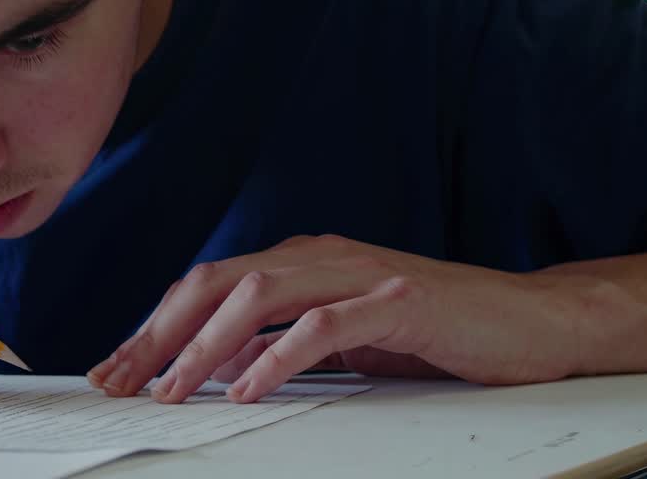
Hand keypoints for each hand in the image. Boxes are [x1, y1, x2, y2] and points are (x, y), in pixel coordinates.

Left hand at [88, 234, 584, 403]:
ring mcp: (359, 274)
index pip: (207, 286)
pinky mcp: (399, 300)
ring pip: (258, 295)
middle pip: (215, 283)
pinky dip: (279, 356)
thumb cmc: (434, 328)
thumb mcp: (343, 335)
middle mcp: (320, 257)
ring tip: (173, 389)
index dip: (155, 325)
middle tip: (122, 380)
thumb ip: (285, 339)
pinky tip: (249, 387)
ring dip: (205, 345)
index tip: (117, 367)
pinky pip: (324, 326)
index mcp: (300, 262)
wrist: (529, 319)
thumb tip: (222, 366)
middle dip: (160, 332)